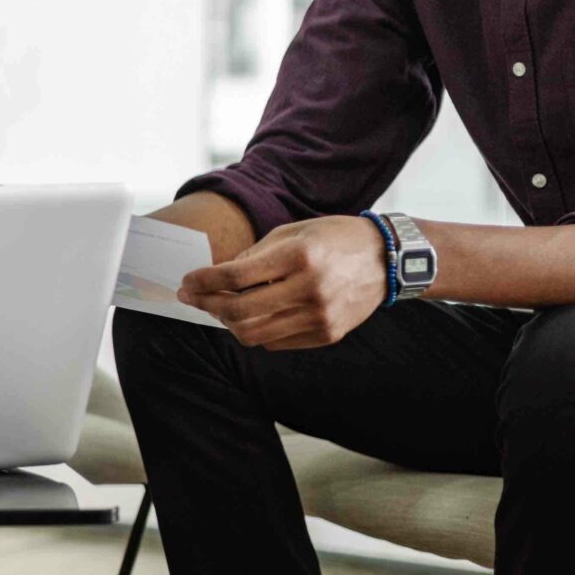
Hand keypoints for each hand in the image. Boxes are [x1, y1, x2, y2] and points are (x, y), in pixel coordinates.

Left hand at [178, 215, 388, 350]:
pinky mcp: (327, 335)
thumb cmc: (334, 238)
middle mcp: (310, 290)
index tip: (187, 281)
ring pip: (254, 334)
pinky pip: (275, 342)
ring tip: (219, 308)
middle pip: (239, 311)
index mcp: (299, 257)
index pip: (235, 277)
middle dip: (207, 305)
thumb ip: (253, 254)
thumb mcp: (292, 231)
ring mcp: (320, 317)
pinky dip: (256, 330)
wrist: (387, 259)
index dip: (203, 282)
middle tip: (193, 297)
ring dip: (228, 322)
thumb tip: (216, 277)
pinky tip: (252, 316)